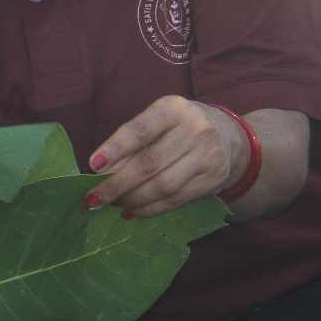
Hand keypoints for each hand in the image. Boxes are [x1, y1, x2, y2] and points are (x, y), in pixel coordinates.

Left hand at [84, 96, 244, 218]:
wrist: (227, 135)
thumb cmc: (177, 127)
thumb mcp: (156, 122)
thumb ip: (131, 143)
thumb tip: (101, 174)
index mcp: (173, 108)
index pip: (139, 130)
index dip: (115, 148)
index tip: (93, 166)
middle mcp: (195, 129)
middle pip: (149, 163)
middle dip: (117, 184)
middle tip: (94, 198)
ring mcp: (208, 155)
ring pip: (163, 186)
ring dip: (133, 199)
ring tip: (113, 205)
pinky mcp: (214, 179)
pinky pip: (176, 199)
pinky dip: (150, 209)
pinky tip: (133, 211)